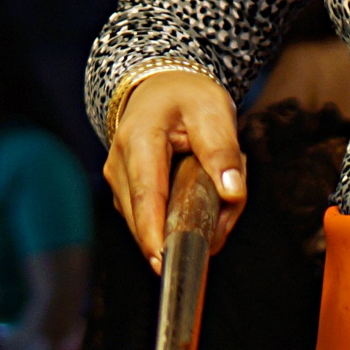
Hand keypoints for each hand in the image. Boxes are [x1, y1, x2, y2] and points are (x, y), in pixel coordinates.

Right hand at [102, 69, 245, 273]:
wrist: (162, 89)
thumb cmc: (188, 99)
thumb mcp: (214, 112)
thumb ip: (224, 152)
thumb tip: (233, 192)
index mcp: (140, 139)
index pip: (146, 195)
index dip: (153, 232)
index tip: (165, 261)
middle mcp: (119, 163)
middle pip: (143, 218)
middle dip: (180, 233)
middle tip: (218, 229)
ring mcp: (117, 180)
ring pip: (147, 224)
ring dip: (181, 224)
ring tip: (214, 205)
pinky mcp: (123, 192)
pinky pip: (149, 220)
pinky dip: (174, 219)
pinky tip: (196, 204)